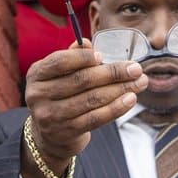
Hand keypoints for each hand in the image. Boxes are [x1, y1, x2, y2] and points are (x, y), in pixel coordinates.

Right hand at [21, 40, 146, 177]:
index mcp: (37, 74)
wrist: (52, 135)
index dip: (83, 57)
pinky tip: (130, 99)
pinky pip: (96, 118)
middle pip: (82, 80)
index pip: (60, 62)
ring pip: (92, 99)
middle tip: (136, 69)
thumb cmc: (61, 96)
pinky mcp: (67, 131)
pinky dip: (116, 108)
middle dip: (113, 73)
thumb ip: (73, 58)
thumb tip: (87, 43)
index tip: (103, 55)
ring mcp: (52, 115)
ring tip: (140, 83)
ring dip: (120, 89)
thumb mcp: (60, 75)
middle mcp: (39, 94)